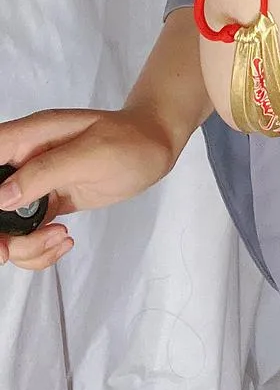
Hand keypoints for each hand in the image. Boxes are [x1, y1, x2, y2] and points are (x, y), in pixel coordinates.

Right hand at [0, 108, 177, 271]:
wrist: (154, 147)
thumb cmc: (130, 140)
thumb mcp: (91, 154)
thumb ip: (45, 172)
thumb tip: (2, 196)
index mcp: (27, 138)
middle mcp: (24, 161)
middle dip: (0, 234)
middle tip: (13, 251)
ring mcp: (34, 185)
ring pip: (6, 226)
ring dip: (24, 246)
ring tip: (59, 238)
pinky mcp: (48, 203)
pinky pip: (27, 235)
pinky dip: (38, 248)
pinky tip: (64, 240)